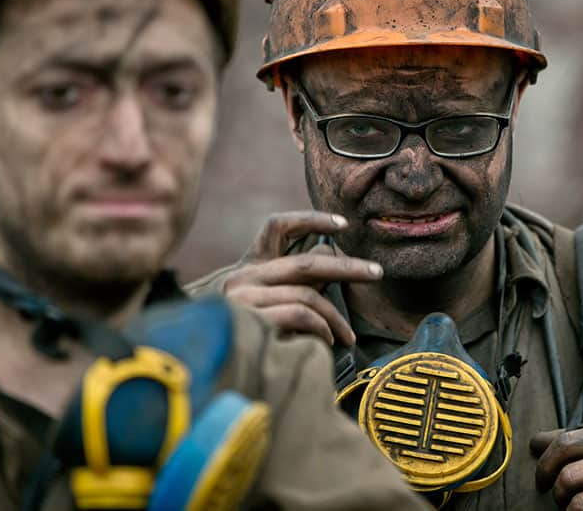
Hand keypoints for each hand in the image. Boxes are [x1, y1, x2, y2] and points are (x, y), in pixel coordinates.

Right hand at [222, 211, 382, 346]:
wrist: (205, 363)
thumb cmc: (241, 339)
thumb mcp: (269, 308)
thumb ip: (296, 284)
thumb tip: (329, 259)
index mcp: (247, 269)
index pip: (277, 226)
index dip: (311, 219)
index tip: (342, 224)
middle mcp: (242, 278)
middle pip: (306, 263)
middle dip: (347, 267)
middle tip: (377, 273)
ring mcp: (243, 298)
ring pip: (307, 294)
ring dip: (335, 317)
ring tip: (348, 337)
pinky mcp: (249, 320)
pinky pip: (300, 314)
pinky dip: (321, 327)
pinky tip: (328, 341)